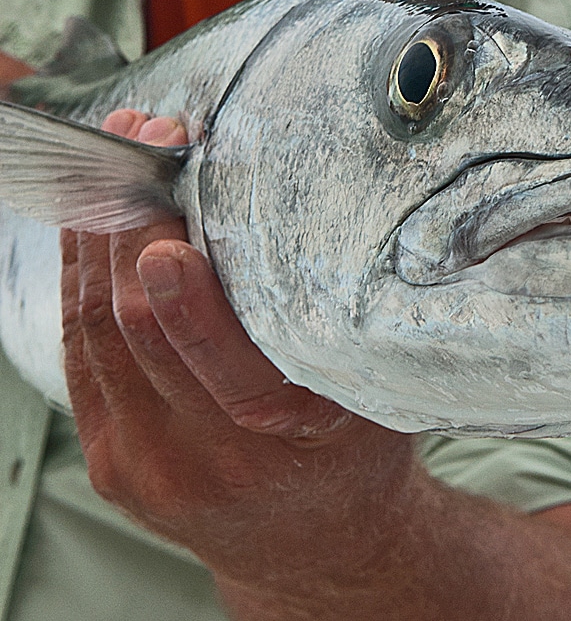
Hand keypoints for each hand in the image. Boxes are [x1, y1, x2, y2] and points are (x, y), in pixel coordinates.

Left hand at [62, 111, 570, 619]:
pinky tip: (93, 234)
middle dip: (129, 225)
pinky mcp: (111, 461)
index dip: (183, 279)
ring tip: (114, 172)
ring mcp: (148, 464)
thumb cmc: (352, 454)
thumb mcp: (375, 391)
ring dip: (95, 242)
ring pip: (92, 334)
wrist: (316, 542)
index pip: (218, 354)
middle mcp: (209, 457)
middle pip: (135, 330)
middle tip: (143, 144)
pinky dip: (80, 284)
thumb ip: (351, 328)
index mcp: (287, 435)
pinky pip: (78, 356)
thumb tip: (347, 221)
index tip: (171, 200)